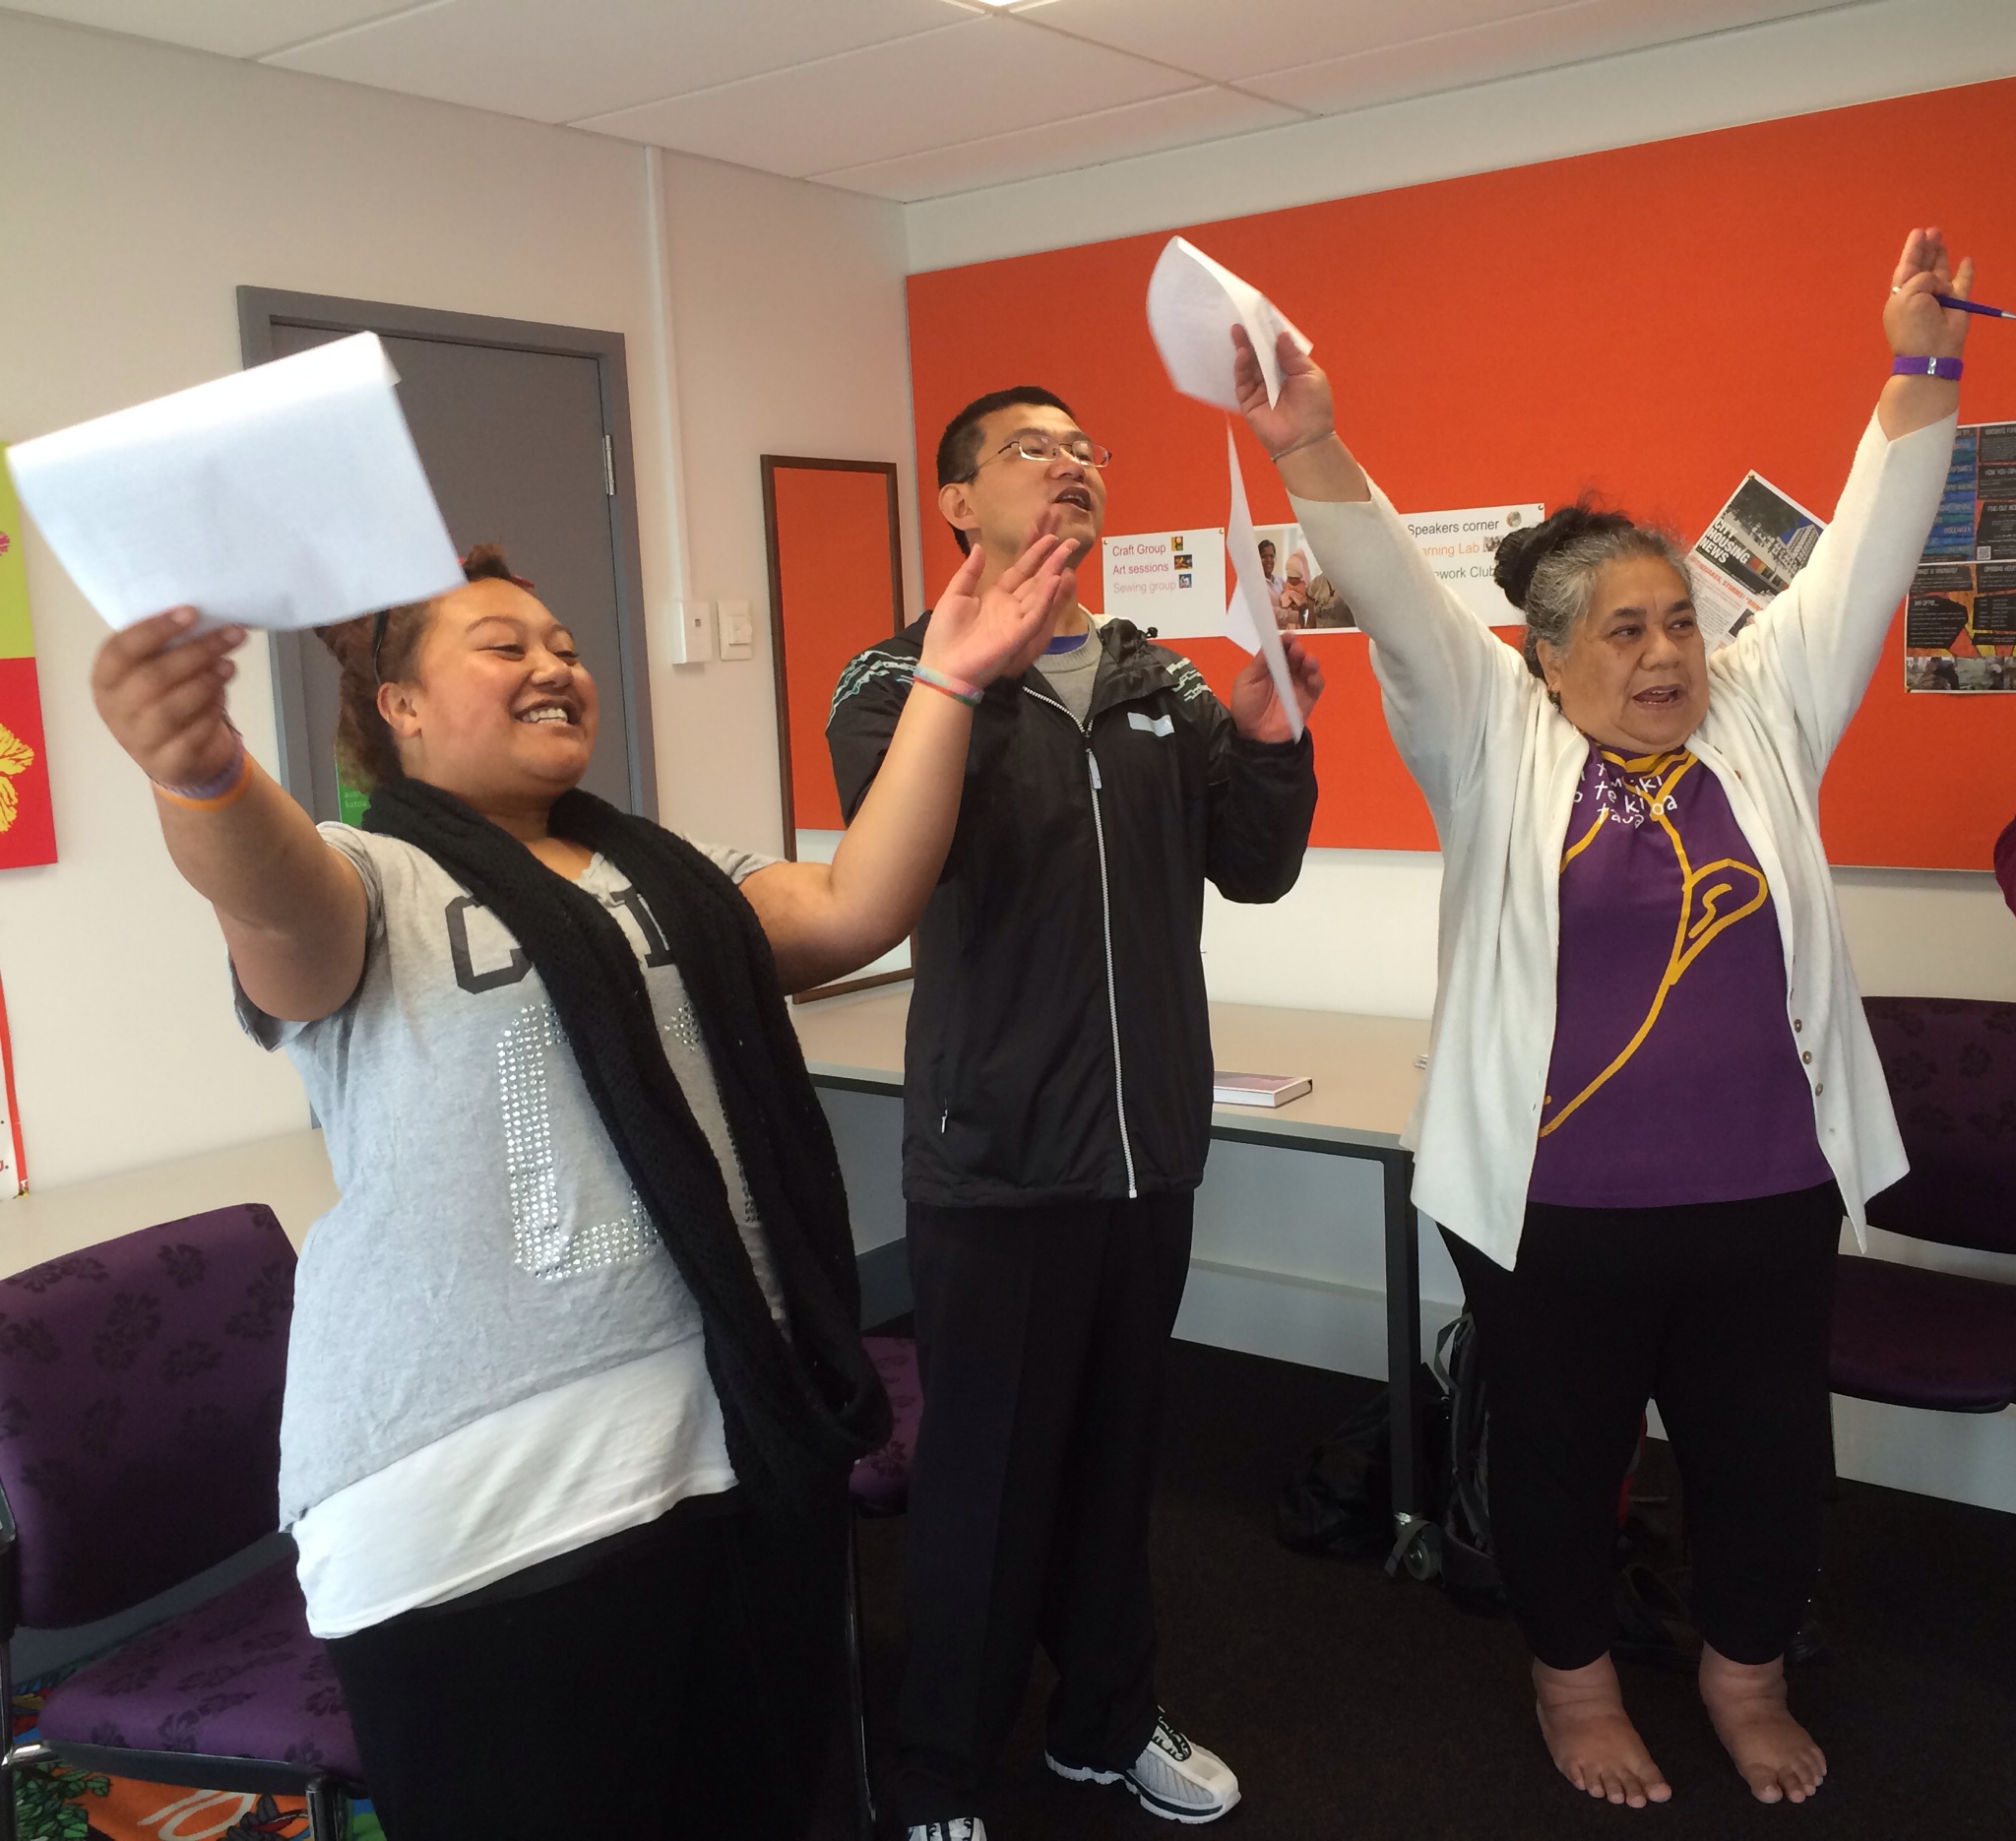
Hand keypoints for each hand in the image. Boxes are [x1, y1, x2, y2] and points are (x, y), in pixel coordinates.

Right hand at [90, 608, 245, 787]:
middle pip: (153, 677)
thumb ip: (170, 648)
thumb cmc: (165, 699)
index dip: (155, 629)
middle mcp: (115, 710)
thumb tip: (208, 617)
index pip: (120, 651)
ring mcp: (138, 740)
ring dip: (206, 681)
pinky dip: (211, 711)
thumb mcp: (157, 671)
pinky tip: (222, 693)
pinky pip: (192, 735)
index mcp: (105, 679)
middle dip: (197, 652)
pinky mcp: (167, 762)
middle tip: (232, 635)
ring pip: (171, 708)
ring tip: (229, 664)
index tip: (191, 612)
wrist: (177, 756)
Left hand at [920, 529, 1077, 689]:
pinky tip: (1055, 580)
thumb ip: (969, 573)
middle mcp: (1011, 606)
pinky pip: (1036, 614)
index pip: (1020, 571)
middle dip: (1052, 560)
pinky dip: (1046, 597)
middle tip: (1070, 542)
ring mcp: (1017, 620)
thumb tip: (979, 547)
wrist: (943, 666)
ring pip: (1041, 593)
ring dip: (1054, 573)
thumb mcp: (954, 596)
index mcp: (995, 596)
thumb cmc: (945, 634)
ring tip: (1067, 553)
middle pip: (1036, 579)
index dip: (1034, 554)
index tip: (1049, 537)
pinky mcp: (1019, 635)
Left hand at [1230, 634, 1324, 743]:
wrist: (1254, 737)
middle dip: (1297, 649)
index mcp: (1269, 666)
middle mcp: (1286, 672)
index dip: (1284, 641)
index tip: (1287, 636)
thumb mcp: (1246, 682)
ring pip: (1308, 668)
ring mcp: (1298, 685)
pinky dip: (1317, 678)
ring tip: (1305, 659)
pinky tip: (1312, 675)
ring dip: (1309, 661)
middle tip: (1296, 647)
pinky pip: (1316, 686)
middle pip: (1296, 656)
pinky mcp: (1308, 699)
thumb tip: (1271, 642)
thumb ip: (1259, 663)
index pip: (1280, 649)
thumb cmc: (1246, 707)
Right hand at [1232, 325, 1335, 460]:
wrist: (1305, 439)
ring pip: (1248, 365)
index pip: (1277, 348)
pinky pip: (1242, 381)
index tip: (1262, 316)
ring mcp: (1259, 389)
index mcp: (1290, 370)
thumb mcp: (1310, 375)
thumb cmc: (1314, 407)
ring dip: (1244, 348)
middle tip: (1243, 320)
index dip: (1270, 334)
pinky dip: (1240, 367)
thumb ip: (1293, 355)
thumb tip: (1281, 334)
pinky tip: (1242, 353)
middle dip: (1252, 338)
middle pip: (1259, 354)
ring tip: (1238, 331)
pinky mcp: (1248, 401)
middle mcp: (1273, 377)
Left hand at [1885, 227, 1972, 359]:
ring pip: (1941, 272)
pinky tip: (1966, 260)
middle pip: (1923, 266)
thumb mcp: (1907, 295)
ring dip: (1941, 256)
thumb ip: (1921, 279)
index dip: (1912, 250)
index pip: (1906, 268)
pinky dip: (1965, 272)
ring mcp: (1939, 298)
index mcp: (1902, 294)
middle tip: (1933, 231)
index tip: (1918, 232)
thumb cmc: (1913, 324)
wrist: (1930, 352)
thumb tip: (1940, 283)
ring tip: (1941, 239)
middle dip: (1927, 249)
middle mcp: (1919, 294)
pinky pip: (1963, 283)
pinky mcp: (1958, 303)